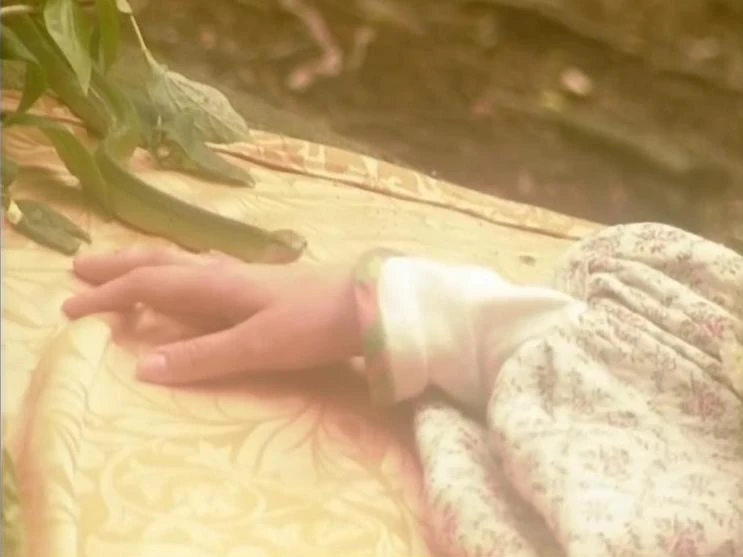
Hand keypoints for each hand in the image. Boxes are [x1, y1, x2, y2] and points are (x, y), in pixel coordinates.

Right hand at [62, 248, 360, 384]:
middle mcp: (223, 272)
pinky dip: (180, 271)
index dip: (109, 294)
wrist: (368, 304)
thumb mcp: (256, 347)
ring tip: (123, 268)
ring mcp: (244, 274)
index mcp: (215, 285)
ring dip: (146, 264)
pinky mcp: (261, 283)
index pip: (148, 284)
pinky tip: (192, 275)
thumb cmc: (312, 325)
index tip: (72, 307)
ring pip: (182, 262)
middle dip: (118, 266)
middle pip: (159, 262)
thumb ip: (201, 357)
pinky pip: (204, 270)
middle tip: (79, 266)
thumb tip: (141, 368)